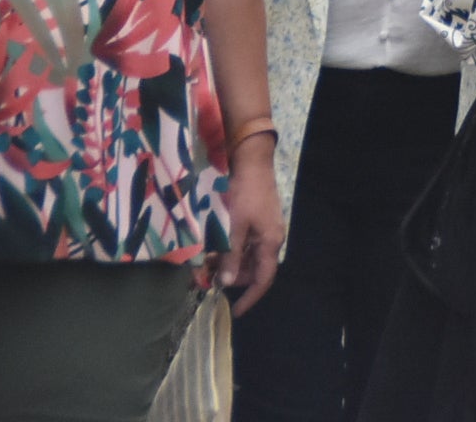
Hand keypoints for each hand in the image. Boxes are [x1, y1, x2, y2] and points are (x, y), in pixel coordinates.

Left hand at [218, 141, 282, 312]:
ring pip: (246, 257)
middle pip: (252, 270)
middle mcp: (270, 240)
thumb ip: (231, 257)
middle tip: (206, 279)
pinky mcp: (256, 222)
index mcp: (270, 243)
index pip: (263, 279)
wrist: (252, 163)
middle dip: (231, 277)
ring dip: (227, 263)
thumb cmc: (244, 195)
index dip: (250, 298)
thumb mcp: (234, 227)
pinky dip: (229, 250)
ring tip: (205, 262)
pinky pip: (243, 245)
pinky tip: (213, 248)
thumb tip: (226, 284)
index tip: (235, 312)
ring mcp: (264, 230)